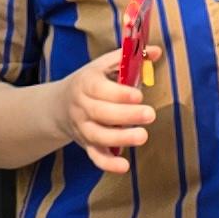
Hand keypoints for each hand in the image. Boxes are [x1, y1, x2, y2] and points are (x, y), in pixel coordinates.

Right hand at [56, 54, 158, 173]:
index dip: (119, 93)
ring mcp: (83, 127)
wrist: (60, 105)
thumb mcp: (104, 65)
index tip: (138, 95)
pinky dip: (108, 164)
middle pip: (101, 112)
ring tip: (142, 136)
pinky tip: (124, 166)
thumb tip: (158, 51)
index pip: (99, 88)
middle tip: (150, 114)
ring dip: (120, 138)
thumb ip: (130, 57)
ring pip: (98, 135)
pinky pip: (95, 157)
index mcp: (86, 83)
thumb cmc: (91, 82)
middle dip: (126, 115)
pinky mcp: (87, 145)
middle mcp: (82, 106)